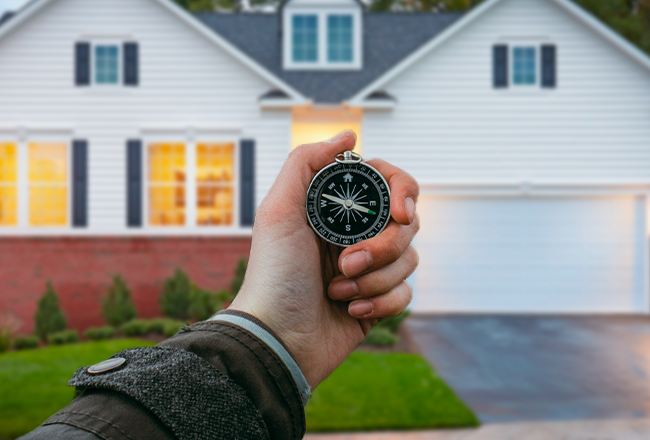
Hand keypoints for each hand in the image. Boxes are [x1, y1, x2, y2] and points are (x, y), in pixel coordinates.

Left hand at [229, 130, 419, 388]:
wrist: (277, 338)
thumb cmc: (274, 274)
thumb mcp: (278, 210)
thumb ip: (306, 162)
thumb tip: (350, 134)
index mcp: (337, 210)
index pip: (390, 184)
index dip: (403, 193)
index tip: (399, 213)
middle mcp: (356, 234)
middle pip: (407, 224)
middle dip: (381, 247)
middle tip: (347, 263)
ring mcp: (370, 268)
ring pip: (410, 259)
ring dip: (375, 279)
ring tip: (338, 290)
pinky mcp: (378, 301)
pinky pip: (406, 293)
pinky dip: (381, 302)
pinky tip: (350, 310)